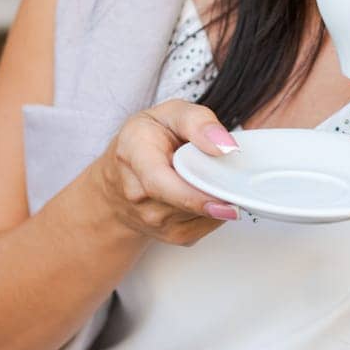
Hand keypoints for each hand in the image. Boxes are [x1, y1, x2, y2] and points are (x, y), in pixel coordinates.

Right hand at [87, 99, 241, 245]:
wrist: (118, 180)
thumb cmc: (144, 141)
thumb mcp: (169, 114)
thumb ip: (198, 122)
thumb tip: (225, 146)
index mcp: (134, 155)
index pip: (159, 182)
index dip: (194, 193)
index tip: (224, 199)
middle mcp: (138, 194)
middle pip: (188, 201)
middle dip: (216, 189)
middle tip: (230, 174)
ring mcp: (154, 221)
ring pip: (203, 214)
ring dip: (217, 196)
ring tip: (207, 173)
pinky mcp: (173, 236)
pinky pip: (208, 224)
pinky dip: (216, 208)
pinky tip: (204, 190)